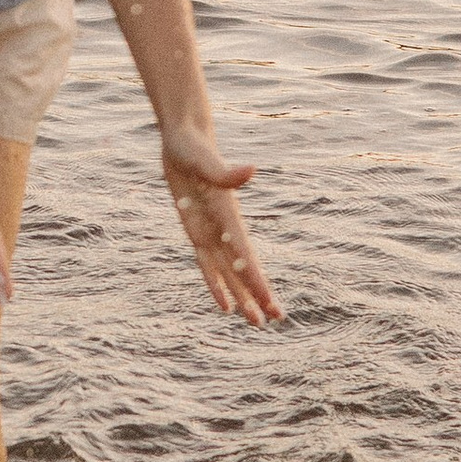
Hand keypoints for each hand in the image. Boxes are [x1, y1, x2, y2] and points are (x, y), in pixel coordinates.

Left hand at [158, 117, 280, 325]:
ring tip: (255, 322)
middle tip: (276, 320)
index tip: (271, 303)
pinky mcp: (197, 231)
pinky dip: (216, 284)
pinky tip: (224, 305)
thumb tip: (251, 171)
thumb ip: (226, 172)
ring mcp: (211, 231)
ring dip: (242, 296)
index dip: (257, 281)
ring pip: (228, 272)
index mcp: (229, 215)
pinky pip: (207, 264)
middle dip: (258, 295)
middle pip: (243, 268)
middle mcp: (224, 228)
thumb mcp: (203, 159)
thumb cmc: (193, 147)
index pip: (245, 255)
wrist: (184, 139)